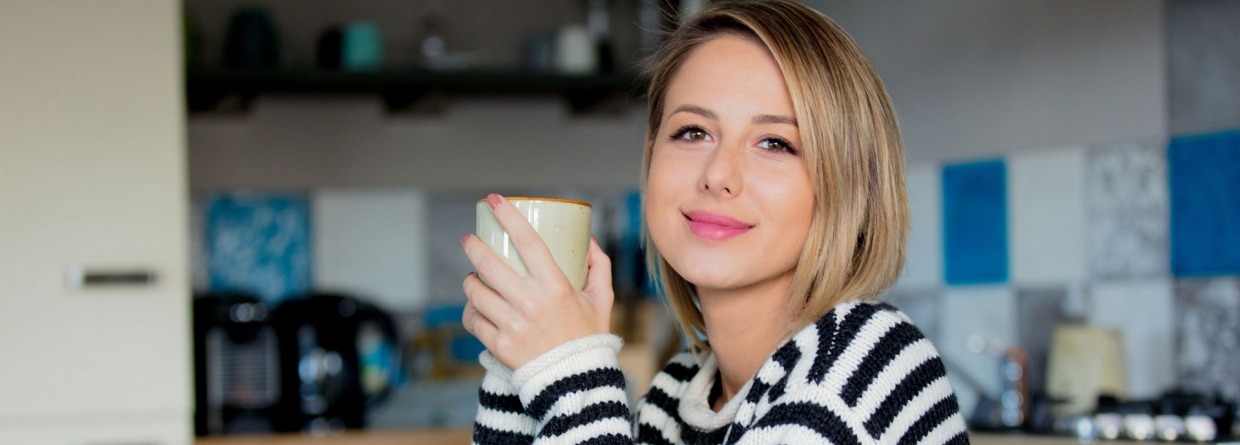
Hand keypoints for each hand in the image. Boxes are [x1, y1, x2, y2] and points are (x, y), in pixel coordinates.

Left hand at [461, 194, 613, 369]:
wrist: (576, 384)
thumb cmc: (589, 338)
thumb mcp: (602, 299)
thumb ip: (599, 267)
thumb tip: (588, 239)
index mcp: (556, 287)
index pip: (527, 241)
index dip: (508, 216)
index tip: (495, 201)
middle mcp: (531, 303)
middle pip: (488, 264)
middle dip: (473, 247)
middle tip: (469, 240)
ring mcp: (512, 325)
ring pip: (475, 291)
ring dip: (470, 281)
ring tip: (473, 278)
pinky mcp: (499, 345)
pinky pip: (473, 319)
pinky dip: (471, 311)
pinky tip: (475, 306)